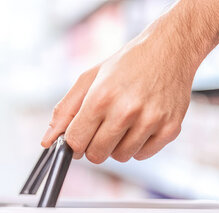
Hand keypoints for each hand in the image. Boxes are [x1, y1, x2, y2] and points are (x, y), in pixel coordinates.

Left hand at [41, 32, 195, 162]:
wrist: (170, 49)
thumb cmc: (127, 64)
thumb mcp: (89, 79)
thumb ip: (65, 111)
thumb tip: (47, 141)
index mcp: (101, 97)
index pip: (76, 142)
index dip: (74, 142)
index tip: (80, 135)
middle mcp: (126, 110)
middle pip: (97, 155)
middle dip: (94, 146)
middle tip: (102, 127)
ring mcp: (151, 121)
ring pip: (121, 157)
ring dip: (117, 146)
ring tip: (124, 122)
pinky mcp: (170, 129)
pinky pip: (142, 155)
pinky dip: (138, 146)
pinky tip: (140, 124)